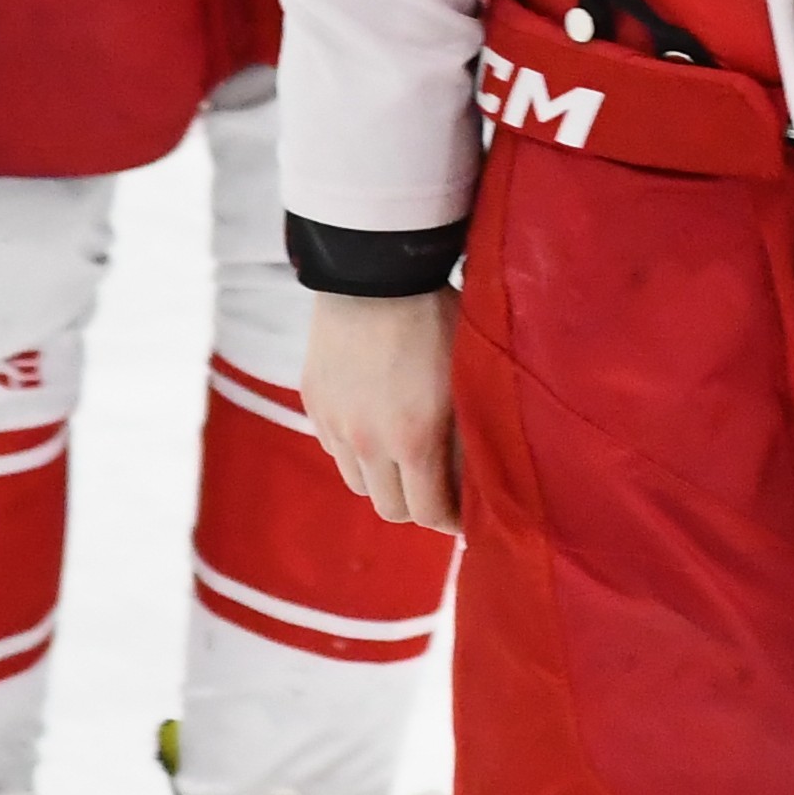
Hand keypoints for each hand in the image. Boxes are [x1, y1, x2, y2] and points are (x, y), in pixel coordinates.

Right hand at [303, 289, 461, 535]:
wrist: (374, 270)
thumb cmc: (436, 316)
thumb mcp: (467, 378)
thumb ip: (469, 434)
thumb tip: (479, 477)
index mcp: (414, 441)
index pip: (430, 514)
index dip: (452, 524)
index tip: (467, 517)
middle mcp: (368, 443)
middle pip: (390, 510)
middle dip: (418, 507)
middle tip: (438, 490)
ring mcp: (334, 423)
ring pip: (357, 482)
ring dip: (382, 480)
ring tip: (403, 458)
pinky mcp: (313, 401)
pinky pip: (335, 446)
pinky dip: (355, 449)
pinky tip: (374, 423)